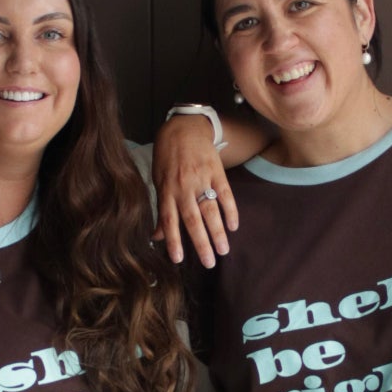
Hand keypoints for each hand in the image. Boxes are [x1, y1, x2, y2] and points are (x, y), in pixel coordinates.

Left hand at [152, 115, 237, 267]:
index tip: (178, 259)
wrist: (184, 128)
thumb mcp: (158, 181)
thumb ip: (161, 209)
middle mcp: (184, 187)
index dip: (173, 240)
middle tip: (209, 262)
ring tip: (224, 249)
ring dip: (217, 232)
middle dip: (201, 243)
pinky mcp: (217, 171)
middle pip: (193, 219)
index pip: (170, 220)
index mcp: (167, 191)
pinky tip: (234, 226)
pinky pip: (225, 193)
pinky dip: (230, 210)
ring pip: (210, 209)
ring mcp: (202, 179)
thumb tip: (157, 237)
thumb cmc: (167, 157)